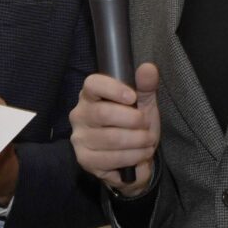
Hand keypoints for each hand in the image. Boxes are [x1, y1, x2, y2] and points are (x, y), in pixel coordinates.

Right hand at [70, 62, 160, 196]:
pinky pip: (110, 159)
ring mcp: (80, 138)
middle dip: (133, 120)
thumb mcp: (142, 103)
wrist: (131, 156)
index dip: (113, 89)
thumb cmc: (133, 124)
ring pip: (111, 139)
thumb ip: (145, 85)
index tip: (133, 97)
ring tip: (148, 142)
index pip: (92, 84)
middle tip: (146, 126)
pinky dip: (132, 157)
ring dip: (137, 142)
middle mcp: (79, 115)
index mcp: (90, 95)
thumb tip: (148, 68)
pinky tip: (140, 155)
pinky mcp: (85, 159)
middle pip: (104, 113)